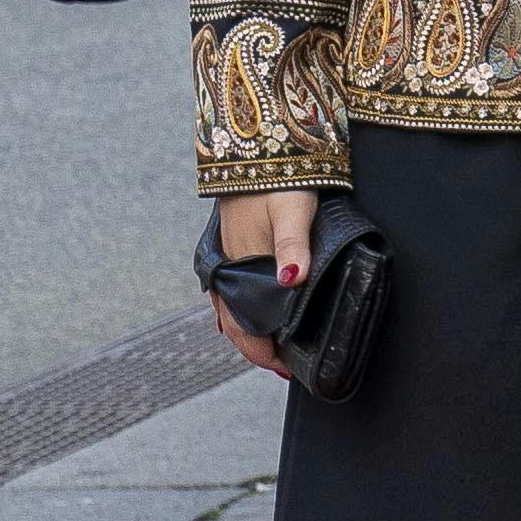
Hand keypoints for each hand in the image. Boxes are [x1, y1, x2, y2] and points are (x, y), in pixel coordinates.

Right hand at [208, 187, 315, 370]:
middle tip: (284, 365)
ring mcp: (227, 261)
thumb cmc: (277, 180)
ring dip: (249, 329)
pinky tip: (252, 310)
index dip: (265, 353)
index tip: (287, 370)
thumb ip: (294, 247)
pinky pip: (230, 290)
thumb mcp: (292, 212)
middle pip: (237, 325)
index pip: (246, 329)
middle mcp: (228, 271)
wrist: (251, 150)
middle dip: (258, 348)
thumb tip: (292, 281)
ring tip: (273, 345)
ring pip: (231, 309)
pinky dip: (241, 307)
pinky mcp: (229, 248)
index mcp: (242, 270)